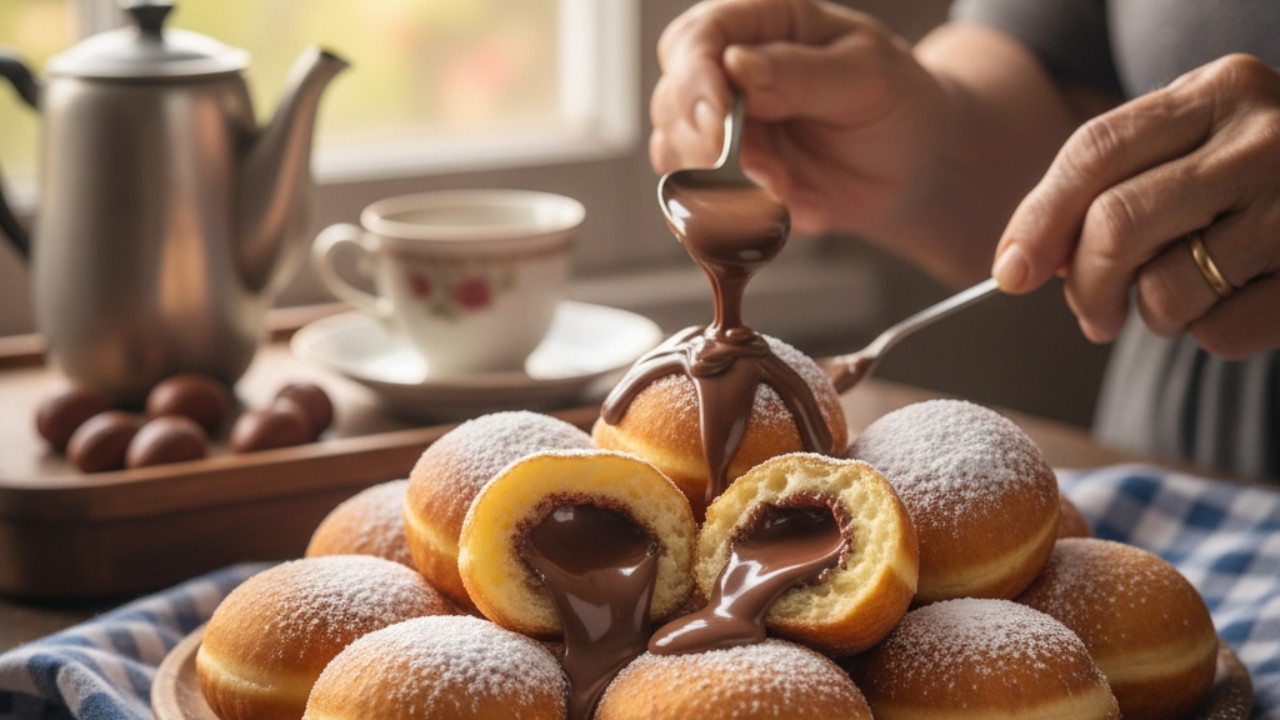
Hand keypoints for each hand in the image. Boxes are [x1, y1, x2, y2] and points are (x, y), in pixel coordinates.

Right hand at [651, 0, 949, 235]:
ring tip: (786, 189)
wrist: (912, 167)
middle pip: (673, 97)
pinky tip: (788, 208)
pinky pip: (701, 197)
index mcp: (764, 24)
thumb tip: (735, 66)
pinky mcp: (726, 177)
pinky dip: (735, 212)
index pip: (698, 37)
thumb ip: (800, 73)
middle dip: (703, 140)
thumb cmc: (896, 103)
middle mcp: (729, 73)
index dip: (695, 76)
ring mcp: (722, 127)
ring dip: (722, 181)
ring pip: (675, 150)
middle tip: (759, 168)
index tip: (718, 119)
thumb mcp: (866, 77)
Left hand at [993, 54, 1279, 357]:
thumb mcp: (1198, 145)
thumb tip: (1027, 260)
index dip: (1038, 219)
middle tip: (1090, 313)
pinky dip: (1208, 335)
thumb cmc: (1261, 177)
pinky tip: (1232, 305)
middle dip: (1085, 284)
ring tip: (1173, 302)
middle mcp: (1266, 136)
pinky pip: (1223, 331)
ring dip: (1151, 314)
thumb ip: (1119, 181)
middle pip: (1118, 223)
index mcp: (1219, 90)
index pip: (1094, 152)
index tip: (1009, 273)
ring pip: (1168, 288)